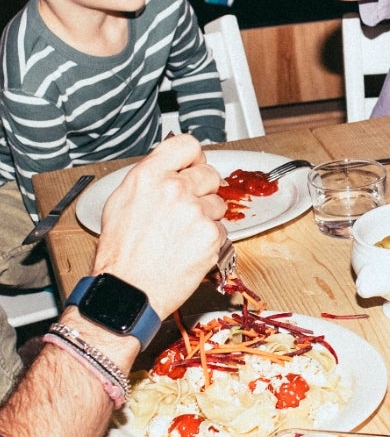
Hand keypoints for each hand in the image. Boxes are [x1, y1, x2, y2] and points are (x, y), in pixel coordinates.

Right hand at [92, 134, 225, 318]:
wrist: (127, 292)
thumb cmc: (120, 253)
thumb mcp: (122, 203)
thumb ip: (150, 178)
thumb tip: (171, 165)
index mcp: (148, 176)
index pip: (187, 145)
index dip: (193, 157)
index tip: (192, 166)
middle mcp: (173, 189)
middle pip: (209, 173)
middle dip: (202, 190)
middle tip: (184, 211)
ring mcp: (194, 211)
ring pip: (218, 203)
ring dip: (206, 217)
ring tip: (181, 235)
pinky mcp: (210, 235)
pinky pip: (221, 229)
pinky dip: (209, 239)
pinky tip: (188, 249)